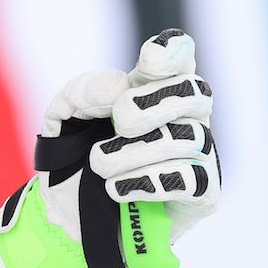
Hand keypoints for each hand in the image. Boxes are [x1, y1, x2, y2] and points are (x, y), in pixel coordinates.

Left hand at [0, 30, 219, 267]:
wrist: (67, 215)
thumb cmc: (75, 154)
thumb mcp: (65, 115)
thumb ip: (86, 91)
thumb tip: (118, 87)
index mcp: (154, 89)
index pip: (179, 58)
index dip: (173, 52)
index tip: (152, 56)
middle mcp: (185, 117)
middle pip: (196, 91)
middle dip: (154, 102)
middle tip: (119, 120)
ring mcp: (199, 155)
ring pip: (185, 139)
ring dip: (133, 152)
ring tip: (99, 165)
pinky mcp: (202, 196)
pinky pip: (193, 181)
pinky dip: (149, 182)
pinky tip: (117, 189)